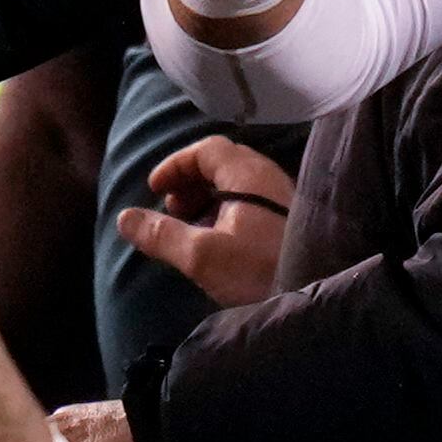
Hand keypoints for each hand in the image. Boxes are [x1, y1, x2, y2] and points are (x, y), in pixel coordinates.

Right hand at [117, 136, 288, 306]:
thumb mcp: (202, 256)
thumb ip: (162, 236)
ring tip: (191, 227)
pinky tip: (219, 240)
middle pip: (222, 163)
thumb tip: (125, 218)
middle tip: (171, 209)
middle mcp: (269, 177)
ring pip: (237, 185)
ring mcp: (284, 198)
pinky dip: (226, 211)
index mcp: (249, 175)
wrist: (316, 293)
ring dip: (207, 199)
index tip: (155, 189)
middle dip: (189, 181)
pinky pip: (252, 202)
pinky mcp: (291, 221)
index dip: (175, 164)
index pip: (207, 149)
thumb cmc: (261, 271)